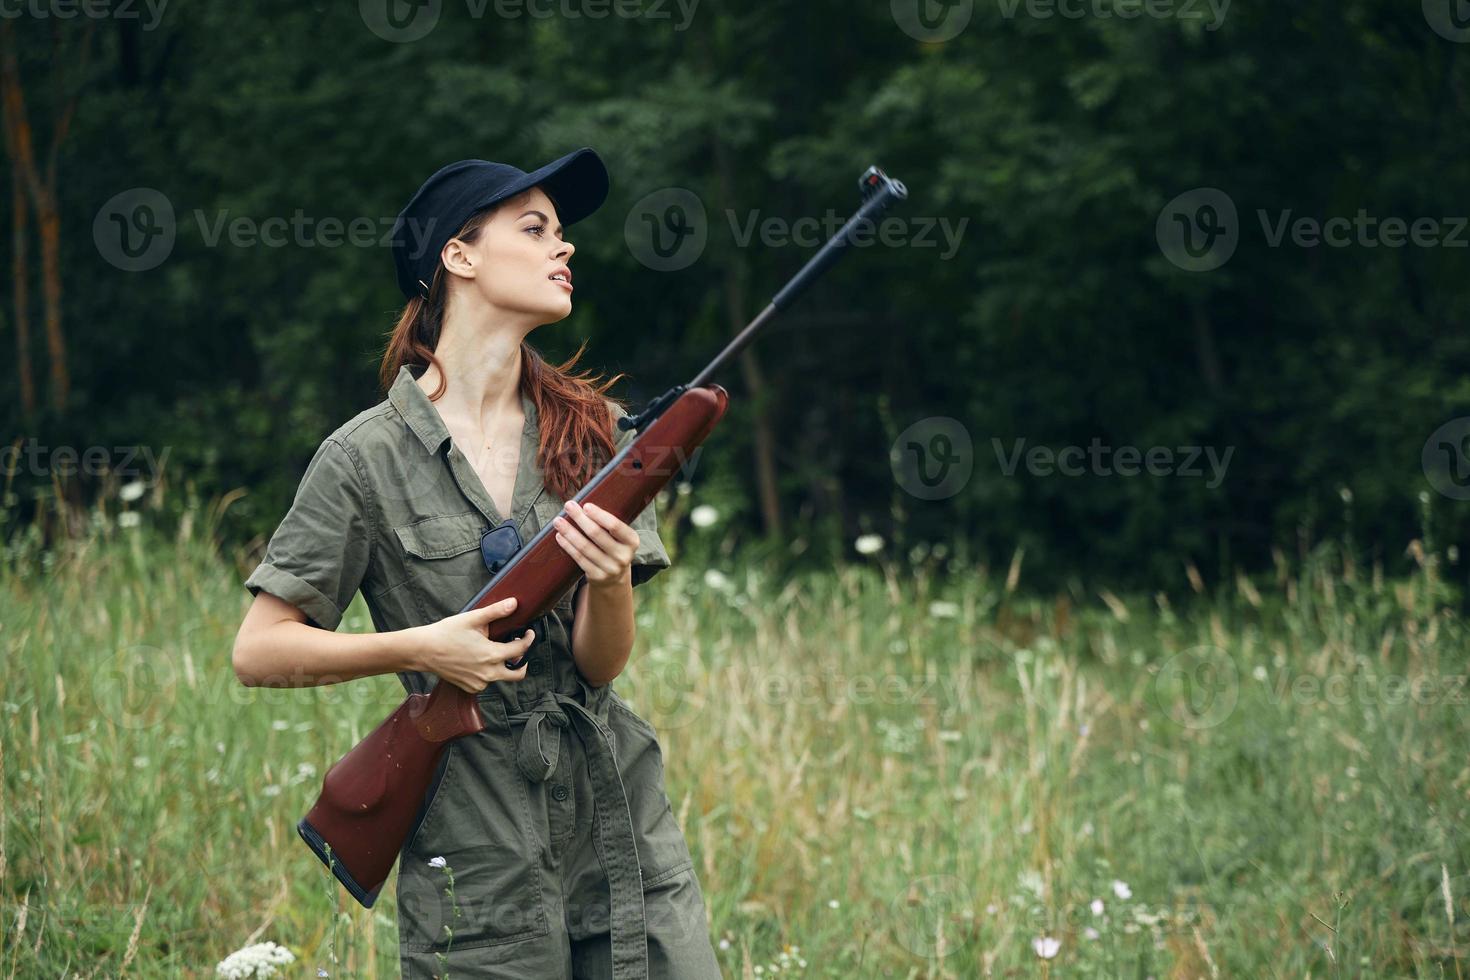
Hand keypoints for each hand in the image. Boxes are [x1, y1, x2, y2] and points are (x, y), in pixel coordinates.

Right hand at [410, 596, 531, 692]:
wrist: (423, 651)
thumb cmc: (446, 633)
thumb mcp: (472, 619)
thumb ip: (496, 611)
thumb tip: (514, 603)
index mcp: (492, 655)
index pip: (521, 650)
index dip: (529, 639)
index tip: (528, 633)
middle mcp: (488, 673)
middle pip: (517, 674)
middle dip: (523, 662)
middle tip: (518, 649)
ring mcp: (479, 683)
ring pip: (501, 677)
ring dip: (502, 665)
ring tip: (493, 650)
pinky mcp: (470, 687)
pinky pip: (486, 682)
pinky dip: (487, 672)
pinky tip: (478, 660)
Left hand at [552, 500, 637, 587]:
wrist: (615, 578)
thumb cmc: (614, 547)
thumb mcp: (619, 537)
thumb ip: (607, 524)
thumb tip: (583, 506)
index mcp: (632, 541)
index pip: (615, 525)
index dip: (599, 515)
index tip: (585, 505)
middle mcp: (623, 556)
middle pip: (597, 534)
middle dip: (580, 518)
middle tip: (568, 506)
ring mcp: (610, 568)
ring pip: (585, 547)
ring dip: (569, 532)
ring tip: (558, 521)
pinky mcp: (597, 576)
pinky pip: (579, 558)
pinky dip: (568, 546)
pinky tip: (560, 536)